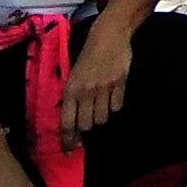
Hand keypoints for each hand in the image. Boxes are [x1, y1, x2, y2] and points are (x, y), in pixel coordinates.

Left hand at [57, 20, 131, 149]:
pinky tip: (112, 94)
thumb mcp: (73, 76)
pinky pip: (117, 106)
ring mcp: (103, 88)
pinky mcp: (119, 83)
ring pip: (102, 118)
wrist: (108, 35)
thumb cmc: (87, 56)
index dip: (68, 140)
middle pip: (86, 125)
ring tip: (101, 103)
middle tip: (89, 119)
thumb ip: (72, 97)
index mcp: (70, 90)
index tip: (69, 151)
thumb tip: (72, 122)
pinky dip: (114, 104)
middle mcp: (85, 92)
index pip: (67, 123)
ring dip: (101, 115)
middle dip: (87, 126)